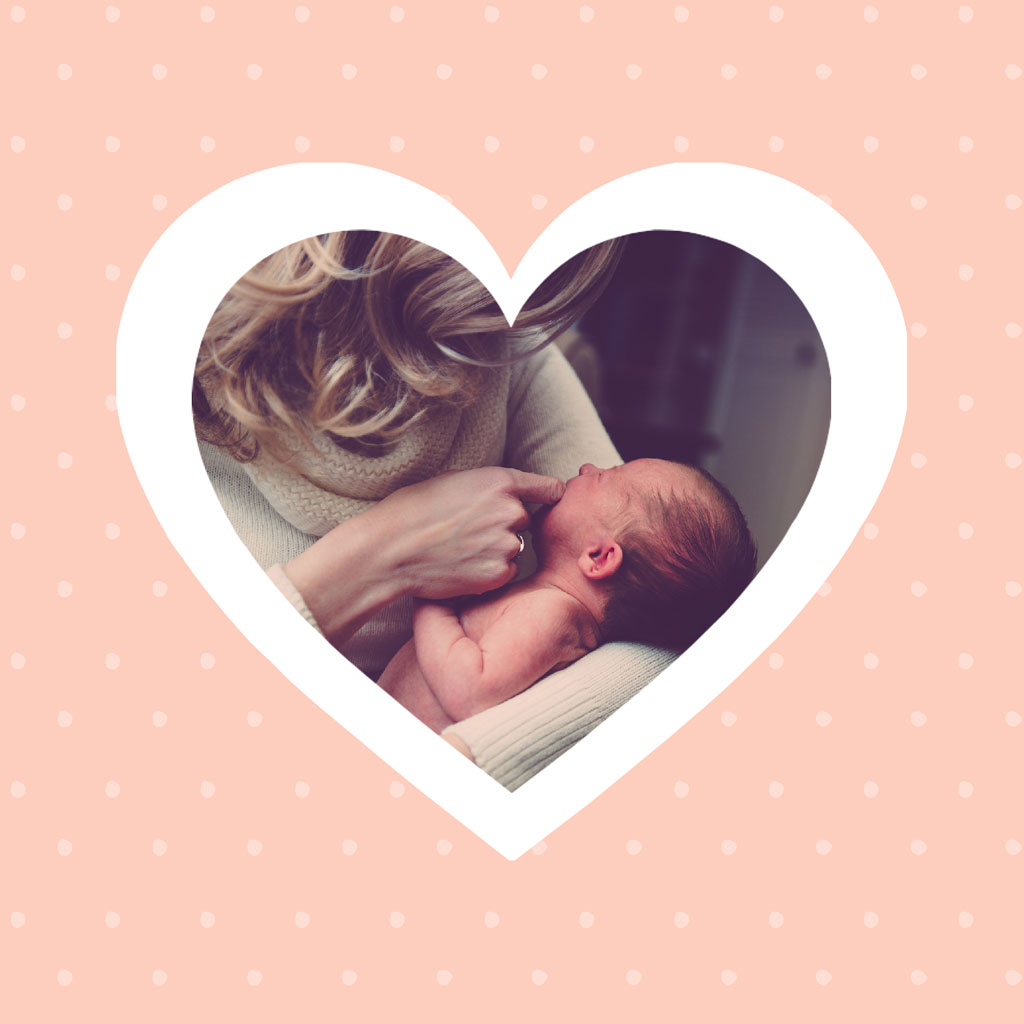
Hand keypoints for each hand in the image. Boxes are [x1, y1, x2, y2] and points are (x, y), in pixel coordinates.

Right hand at [371, 466, 563, 598]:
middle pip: (524, 519)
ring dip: (497, 550)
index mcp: (500, 482)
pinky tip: (462, 566)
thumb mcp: (454, 480)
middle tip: (470, 530)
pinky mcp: (498, 573)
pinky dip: (490, 571)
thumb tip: (508, 493)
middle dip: (505, 525)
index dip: (549, 495)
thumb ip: (489, 486)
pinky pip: (506, 571)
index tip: (549, 500)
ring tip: (461, 548)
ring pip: (515, 547)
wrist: (392, 548)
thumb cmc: (414, 509)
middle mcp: (510, 511)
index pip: (549, 487)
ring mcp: (506, 544)